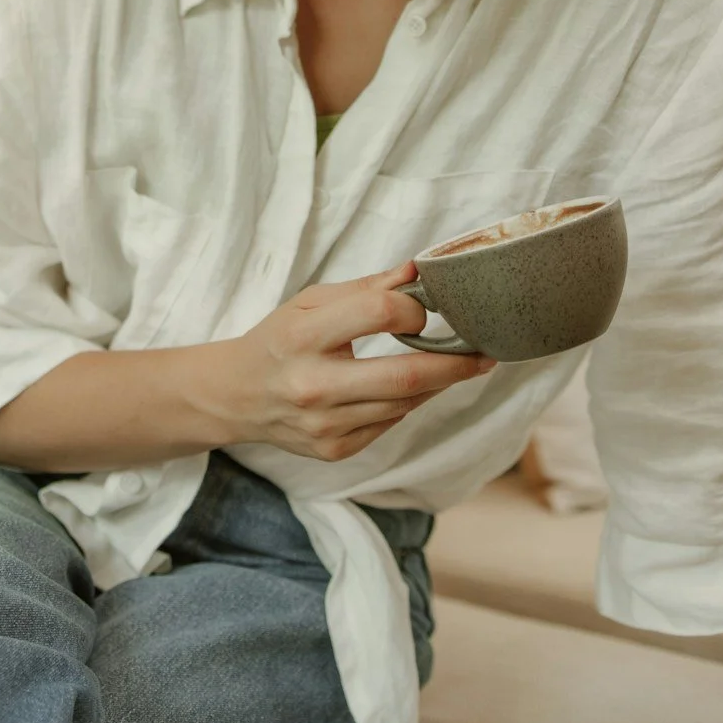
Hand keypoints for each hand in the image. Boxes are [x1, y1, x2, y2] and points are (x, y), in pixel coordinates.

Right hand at [208, 264, 495, 460]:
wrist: (236, 396)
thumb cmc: (279, 340)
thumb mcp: (310, 302)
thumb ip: (366, 288)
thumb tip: (419, 272)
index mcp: (303, 336)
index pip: (378, 314)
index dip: (412, 310)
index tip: (423, 311)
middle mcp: (312, 385)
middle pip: (407, 375)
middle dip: (457, 364)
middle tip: (486, 355)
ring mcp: (324, 425)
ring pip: (405, 404)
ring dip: (435, 384)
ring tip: (450, 367)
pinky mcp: (333, 451)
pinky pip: (389, 425)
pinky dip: (404, 405)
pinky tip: (401, 390)